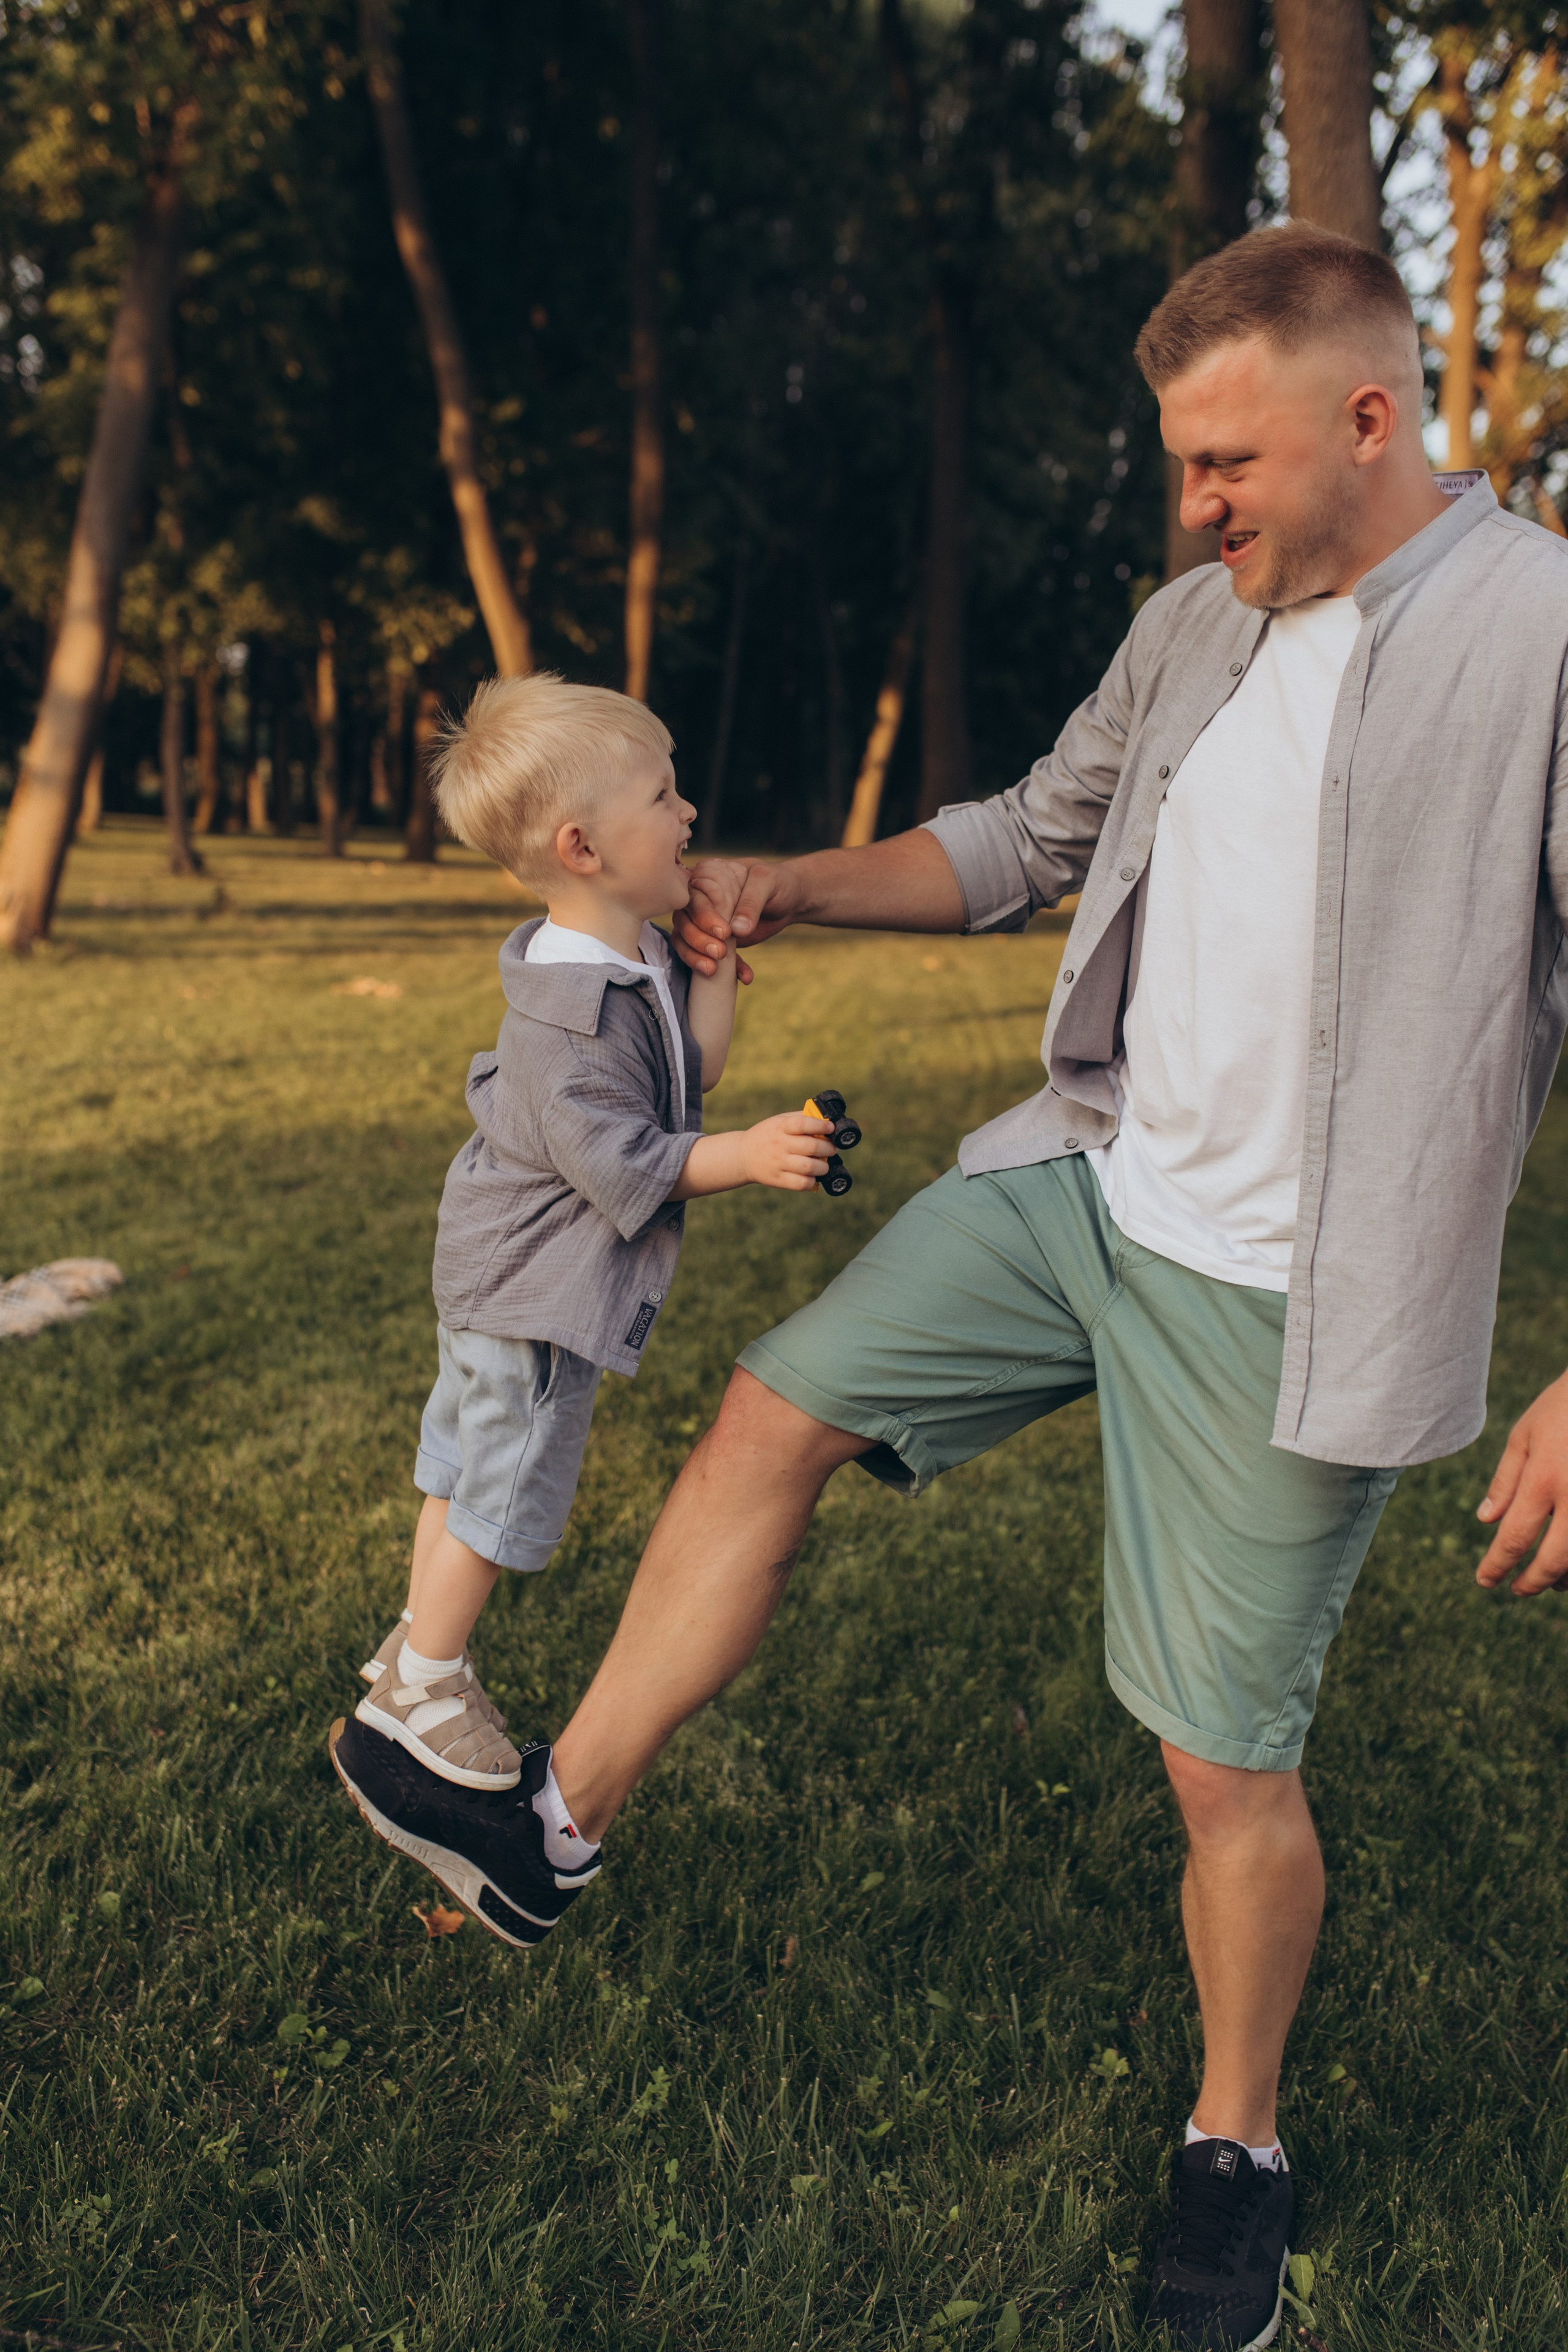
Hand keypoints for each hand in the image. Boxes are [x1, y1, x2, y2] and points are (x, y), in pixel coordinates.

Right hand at [674, 855, 808, 978]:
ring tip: (713, 970)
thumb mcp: (768, 881)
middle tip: (719, 953)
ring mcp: (704, 922)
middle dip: (697, 940)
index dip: (702, 916)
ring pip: (686, 940)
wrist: (791, 901)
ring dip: (696, 957)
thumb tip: (736, 930)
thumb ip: (751, 901)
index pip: (692, 897)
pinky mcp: (716, 940)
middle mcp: (700, 898)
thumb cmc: (777, 882)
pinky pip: (710, 957)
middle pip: (683, 921)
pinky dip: (725, 970)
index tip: (724, 933)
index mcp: (706, 876)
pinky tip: (744, 976)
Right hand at [740, 1112, 833, 1191]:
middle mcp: (779, 1145)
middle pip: (810, 1147)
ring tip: (824, 1164)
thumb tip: (826, 1119)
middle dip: (828, 1148)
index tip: (831, 1128)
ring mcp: (778, 1163)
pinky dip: (812, 1181)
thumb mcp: (779, 1121)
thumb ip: (800, 1118)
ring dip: (823, 1166)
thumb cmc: (767, 1135)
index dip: (820, 1126)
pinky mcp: (778, 1179)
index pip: (802, 1124)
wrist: (742, 1156)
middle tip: (832, 1149)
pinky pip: (801, 1183)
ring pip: (808, 1167)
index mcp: (781, 1127)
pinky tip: (812, 1176)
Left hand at [1475, 1368, 1567, 1592]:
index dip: (1498, 1565)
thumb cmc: (1565, 1406)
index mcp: (1544, 1478)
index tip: (1485, 1581)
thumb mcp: (1526, 1434)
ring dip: (1566, 1578)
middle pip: (1554, 1560)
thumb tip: (1486, 1521)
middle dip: (1533, 1582)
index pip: (1515, 1537)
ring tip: (1550, 1581)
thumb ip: (1505, 1480)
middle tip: (1517, 1591)